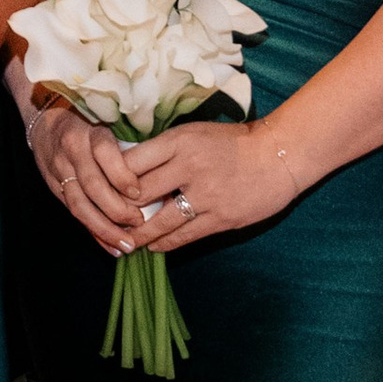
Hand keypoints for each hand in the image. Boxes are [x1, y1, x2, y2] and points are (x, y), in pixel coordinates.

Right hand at [16, 79, 150, 257]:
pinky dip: (93, 232)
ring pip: (80, 205)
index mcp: (86, 131)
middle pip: (92, 185)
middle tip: (138, 223)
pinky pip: (74, 213)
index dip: (121, 174)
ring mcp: (58, 171)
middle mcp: (70, 152)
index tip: (138, 191)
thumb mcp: (104, 122)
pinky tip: (110, 246)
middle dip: (116, 208)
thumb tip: (158, 176)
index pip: (103, 153)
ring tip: (125, 244)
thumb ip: (124, 146)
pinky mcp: (53, 187)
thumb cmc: (86, 120)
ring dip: (104, 228)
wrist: (43, 121)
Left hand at [115, 115, 301, 249]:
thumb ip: (165, 150)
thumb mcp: (195, 134)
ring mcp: (206, 195)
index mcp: (179, 142)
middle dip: (120, 210)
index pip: (130, 162)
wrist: (280, 155)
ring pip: (159, 222)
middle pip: (139, 193)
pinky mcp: (221, 217)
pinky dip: (164, 243)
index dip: (112, 179)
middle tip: (107, 220)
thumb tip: (128, 169)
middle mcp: (189, 167)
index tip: (103, 189)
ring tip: (126, 241)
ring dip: (139, 235)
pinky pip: (183, 236)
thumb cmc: (234, 142)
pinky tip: (153, 247)